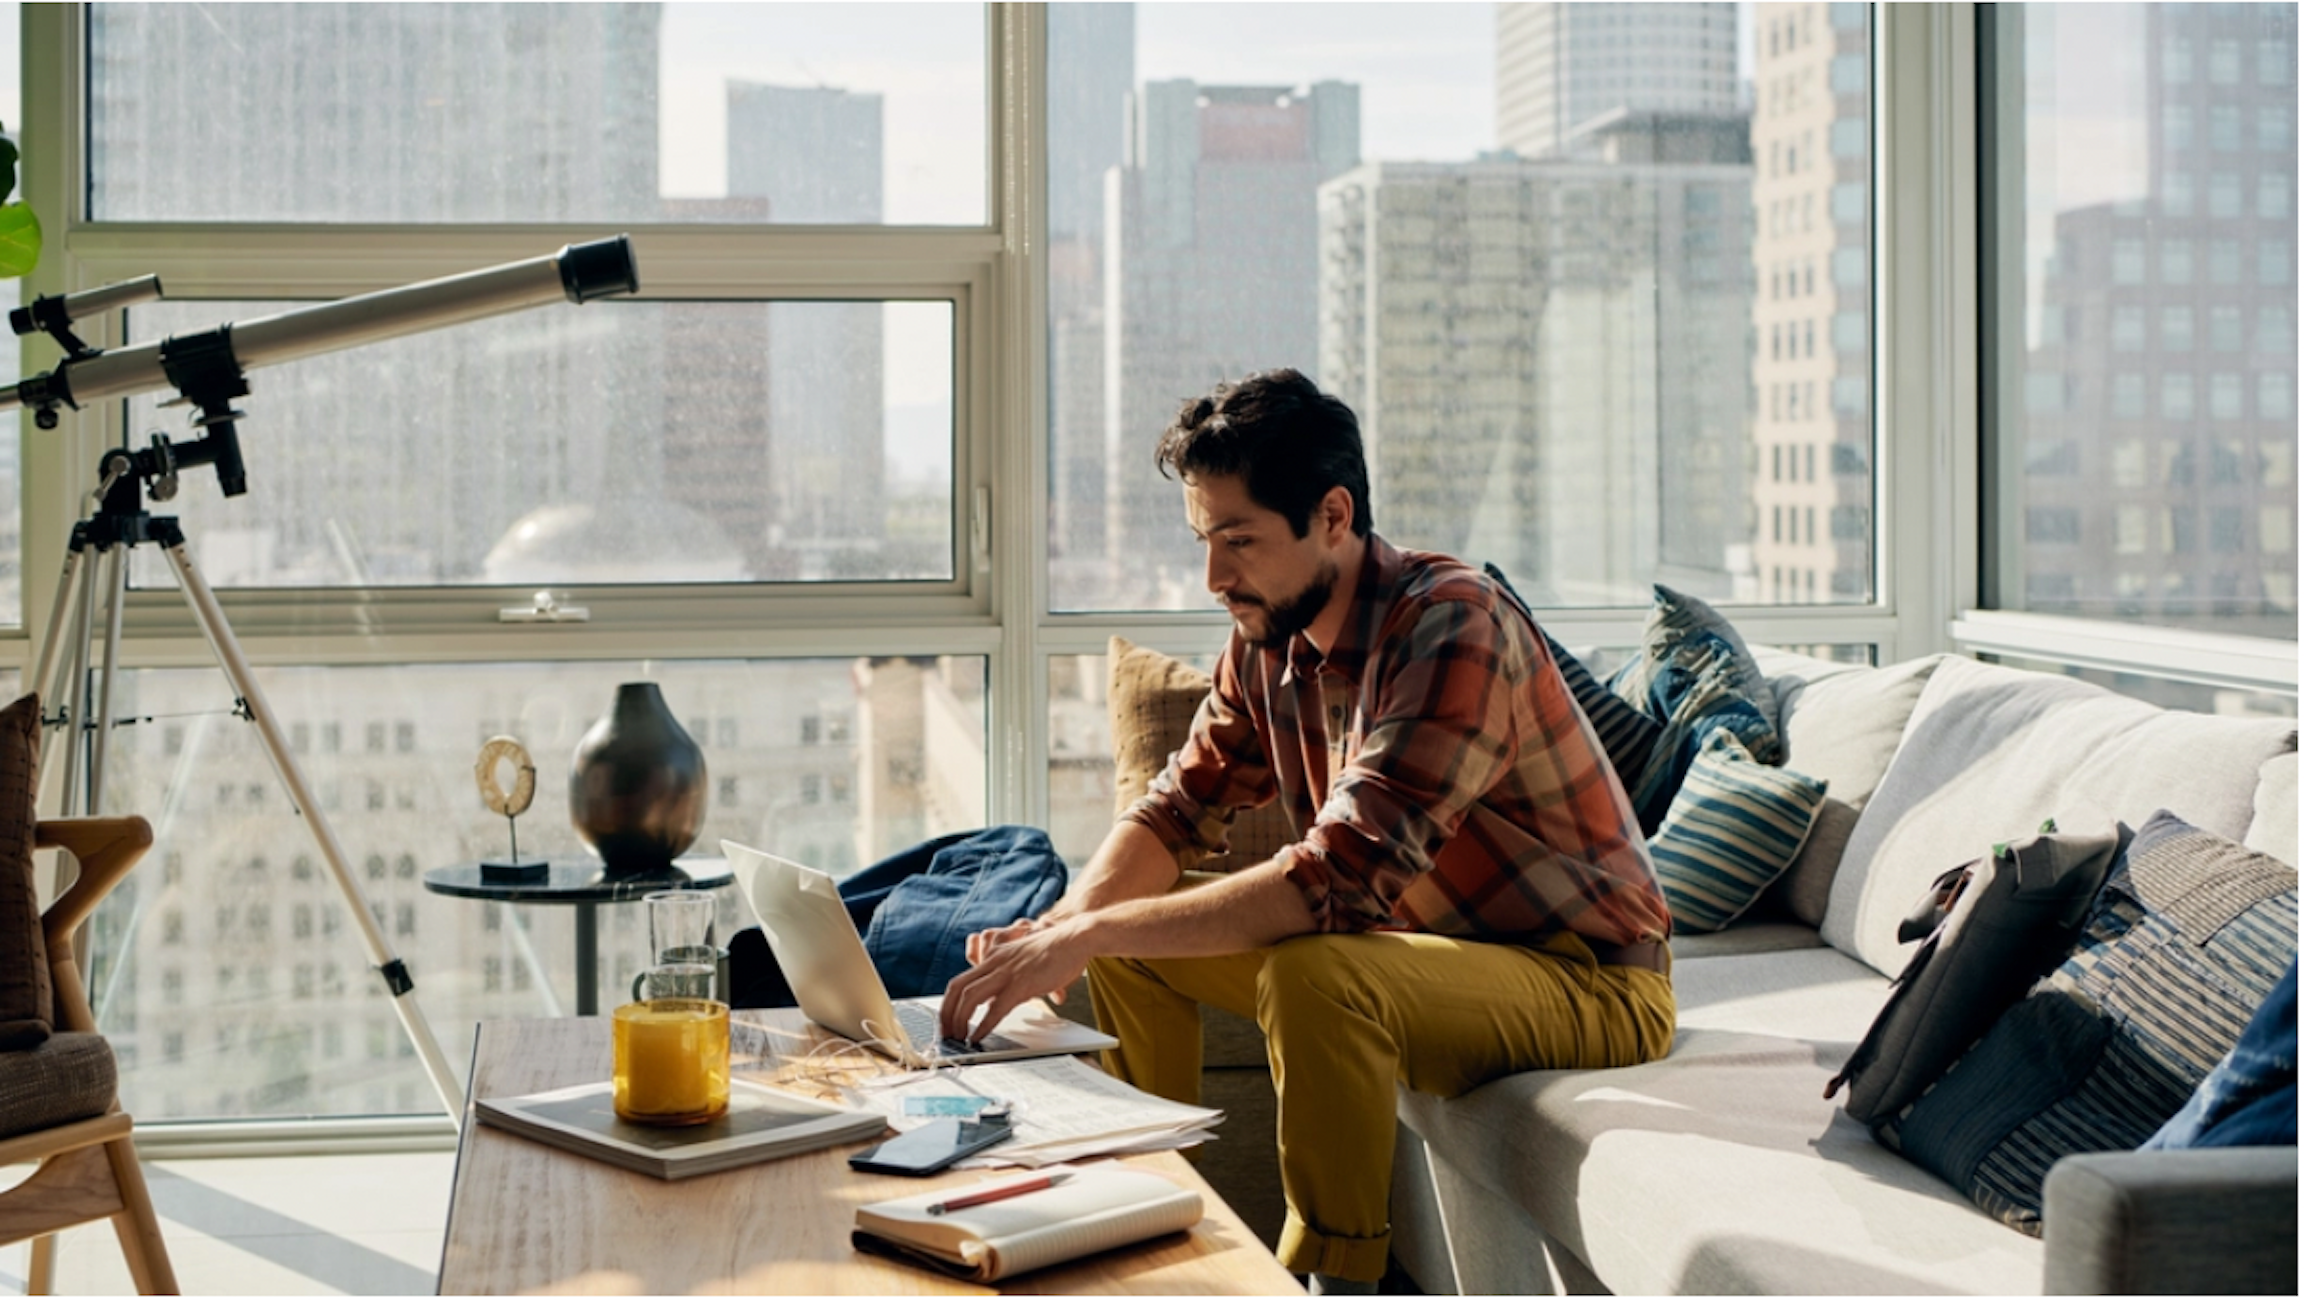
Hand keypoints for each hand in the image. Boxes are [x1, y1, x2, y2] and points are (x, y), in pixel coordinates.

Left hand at [939, 915, 1091, 1043]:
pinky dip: (984, 1025)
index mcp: (994, 957)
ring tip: (960, 1038)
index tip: (948, 1022)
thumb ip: (1009, 981)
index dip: (949, 1004)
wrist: (1076, 938)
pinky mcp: (1022, 983)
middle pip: (956, 988)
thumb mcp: (1024, 963)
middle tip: (947, 1034)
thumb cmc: (1056, 952)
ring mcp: (1007, 972)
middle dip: (946, 1014)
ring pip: (970, 996)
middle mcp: (995, 962)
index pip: (960, 981)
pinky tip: (979, 1036)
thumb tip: (999, 1005)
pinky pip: (996, 1008)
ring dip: (960, 1020)